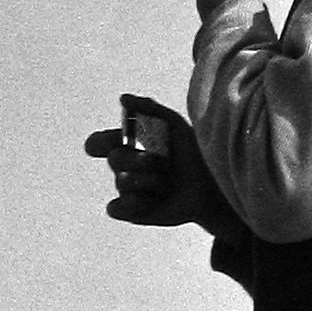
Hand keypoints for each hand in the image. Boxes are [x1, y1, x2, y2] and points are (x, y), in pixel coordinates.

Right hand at [86, 103, 234, 233]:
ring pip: (122, 182)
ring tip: (167, 183)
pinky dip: (130, 203)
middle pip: (114, 159)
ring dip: (148, 180)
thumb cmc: (195, 152)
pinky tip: (149, 200)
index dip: (102, 140)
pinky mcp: (133, 212)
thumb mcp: (174, 124)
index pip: (99, 142)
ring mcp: (129, 190)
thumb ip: (149, 108)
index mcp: (129, 145)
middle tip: (160, 162)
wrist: (213, 185)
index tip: (120, 138)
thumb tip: (122, 98)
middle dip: (138, 159)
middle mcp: (126, 167)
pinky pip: (115, 208)